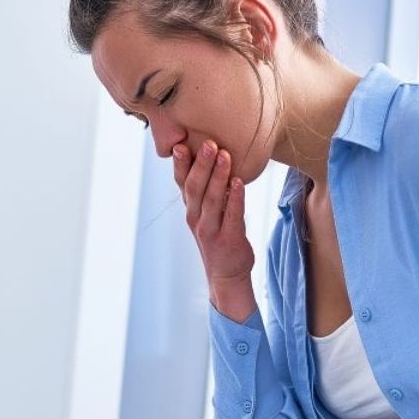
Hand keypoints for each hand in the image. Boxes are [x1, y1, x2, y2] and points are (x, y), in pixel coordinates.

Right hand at [173, 140, 253, 283]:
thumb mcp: (207, 214)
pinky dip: (235, 198)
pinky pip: (232, 215)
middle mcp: (196, 218)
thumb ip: (207, 191)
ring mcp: (211, 230)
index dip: (180, 164)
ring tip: (224, 155)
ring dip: (218, 176)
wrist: (227, 275)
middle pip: (195, 187)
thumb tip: (211, 158)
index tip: (180, 143)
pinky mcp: (229, 239)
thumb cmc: (219, 237)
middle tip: (208, 143)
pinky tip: (238, 182)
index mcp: (191, 209)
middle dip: (201, 164)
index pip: (181, 183)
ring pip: (212, 199)